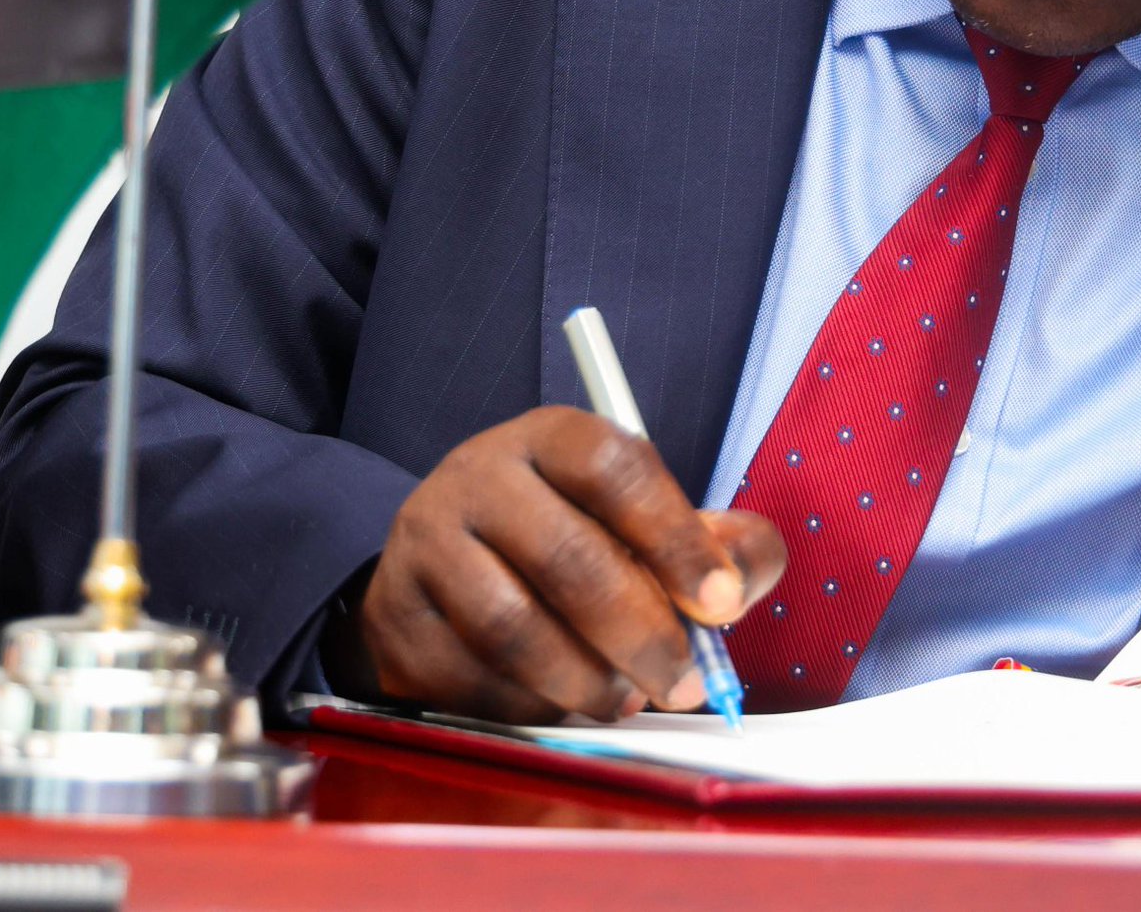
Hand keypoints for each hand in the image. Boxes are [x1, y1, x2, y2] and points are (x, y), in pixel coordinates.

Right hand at [326, 407, 783, 722]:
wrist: (444, 562)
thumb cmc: (570, 534)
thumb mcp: (642, 515)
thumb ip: (715, 540)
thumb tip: (744, 582)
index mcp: (551, 436)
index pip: (615, 467)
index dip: (675, 537)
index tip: (722, 604)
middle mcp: (479, 475)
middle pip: (567, 557)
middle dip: (640, 633)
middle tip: (683, 682)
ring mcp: (427, 543)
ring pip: (513, 627)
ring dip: (585, 681)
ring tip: (624, 699)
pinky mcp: (397, 617)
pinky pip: (470, 678)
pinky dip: (527, 705)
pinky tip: (556, 702)